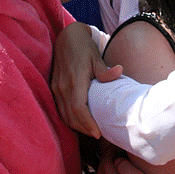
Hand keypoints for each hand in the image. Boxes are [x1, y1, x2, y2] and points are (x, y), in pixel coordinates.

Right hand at [51, 22, 122, 138]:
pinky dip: (70, 118)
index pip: (78, 109)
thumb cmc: (84, 48)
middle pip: (71, 116)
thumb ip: (105, 70)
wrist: (66, 38)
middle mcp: (63, 87)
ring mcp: (57, 88)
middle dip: (84, 128)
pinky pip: (60, 109)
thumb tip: (119, 71)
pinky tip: (80, 120)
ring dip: (76, 125)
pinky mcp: (54, 88)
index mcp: (75, 80)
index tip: (98, 133)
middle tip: (98, 135)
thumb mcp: (96, 57)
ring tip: (90, 130)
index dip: (87, 123)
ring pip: (64, 115)